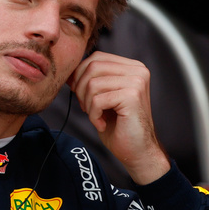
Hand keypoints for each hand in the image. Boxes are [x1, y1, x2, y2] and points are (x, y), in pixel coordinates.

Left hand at [68, 51, 169, 184]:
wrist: (138, 151)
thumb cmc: (120, 127)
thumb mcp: (103, 97)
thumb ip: (93, 80)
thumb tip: (70, 71)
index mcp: (132, 67)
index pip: (97, 57)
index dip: (80, 74)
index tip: (77, 93)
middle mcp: (138, 71)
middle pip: (93, 67)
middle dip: (81, 89)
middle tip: (86, 108)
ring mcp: (137, 82)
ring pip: (93, 84)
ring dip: (87, 104)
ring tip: (96, 117)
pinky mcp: (132, 96)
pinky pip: (98, 100)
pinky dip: (94, 115)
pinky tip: (102, 124)